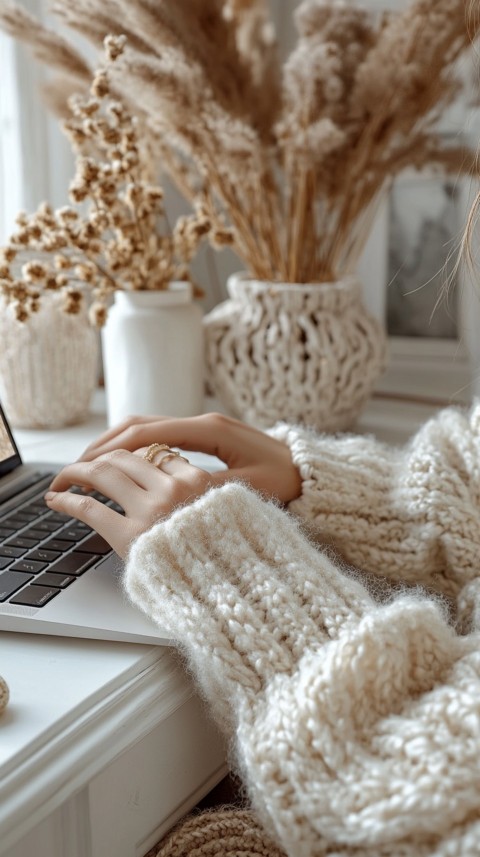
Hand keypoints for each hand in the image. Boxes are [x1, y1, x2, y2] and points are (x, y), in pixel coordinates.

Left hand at [45, 447, 213, 557]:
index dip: (129, 456)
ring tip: (63, 479)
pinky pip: (89, 507)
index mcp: (198, 483)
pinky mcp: (128, 536)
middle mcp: (173, 491)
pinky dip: (66, 498)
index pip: (155, 453)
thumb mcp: (219, 513)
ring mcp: (150, 512)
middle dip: (98, 459)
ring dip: (76, 471)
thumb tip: (167, 470)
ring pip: (102, 473)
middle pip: (124, 458)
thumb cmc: (219, 557)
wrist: (221, 591)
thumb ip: (196, 492)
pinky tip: (55, 499)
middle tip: (81, 468)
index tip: (114, 462)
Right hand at [77, 412, 301, 503]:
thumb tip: (172, 494)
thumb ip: (210, 489)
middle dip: (106, 443)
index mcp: (209, 430)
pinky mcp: (206, 437)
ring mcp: (203, 427)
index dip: (113, 449)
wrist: (311, 471)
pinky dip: (137, 448)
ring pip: (149, 428)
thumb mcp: (250, 489)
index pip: (149, 433)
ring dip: (119, 444)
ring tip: (91, 466)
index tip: (85, 464)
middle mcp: (202, 423)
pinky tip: (123, 467)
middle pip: (141, 424)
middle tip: (77, 465)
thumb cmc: (286, 481)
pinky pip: (162, 437)